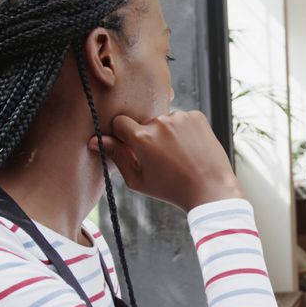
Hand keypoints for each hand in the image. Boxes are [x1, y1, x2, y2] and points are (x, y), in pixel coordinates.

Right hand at [89, 111, 241, 210]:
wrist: (210, 190)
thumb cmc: (172, 189)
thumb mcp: (138, 180)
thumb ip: (116, 156)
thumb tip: (95, 140)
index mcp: (142, 138)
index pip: (120, 123)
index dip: (123, 135)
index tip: (131, 146)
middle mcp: (160, 122)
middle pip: (144, 123)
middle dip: (148, 137)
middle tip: (162, 159)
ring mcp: (180, 117)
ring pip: (164, 120)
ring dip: (167, 133)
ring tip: (179, 155)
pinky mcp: (197, 116)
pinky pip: (183, 118)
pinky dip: (184, 130)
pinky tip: (190, 148)